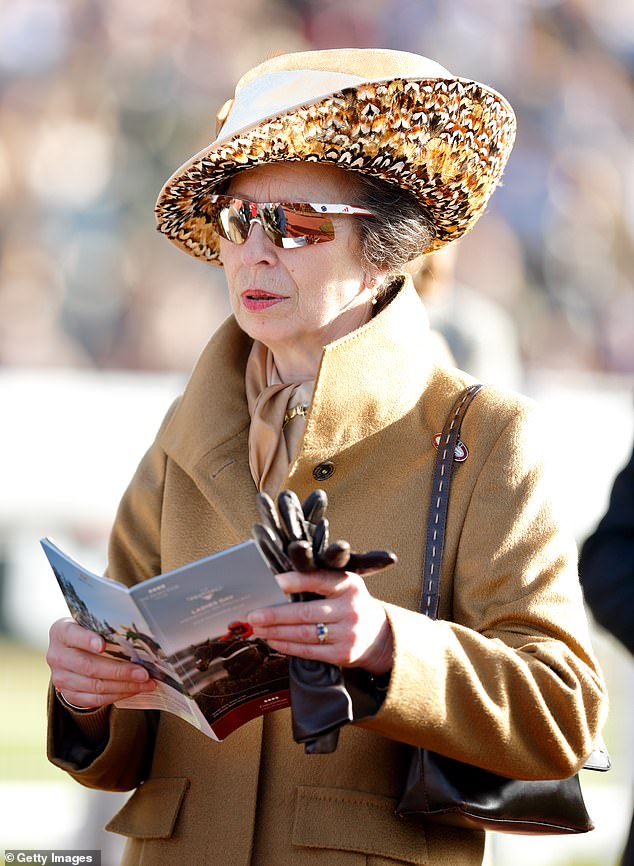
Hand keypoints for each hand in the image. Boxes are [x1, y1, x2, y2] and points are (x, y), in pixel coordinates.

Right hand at [47, 618, 156, 709]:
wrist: (70, 650)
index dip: (87, 640)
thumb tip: (139, 635)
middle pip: (89, 666)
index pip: (72, 635)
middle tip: (143, 672)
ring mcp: (60, 678)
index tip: (103, 645)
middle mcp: (57, 656)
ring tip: (146, 683)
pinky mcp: (68, 695)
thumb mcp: (90, 623)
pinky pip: (95, 700)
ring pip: (95, 686)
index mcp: (61, 632)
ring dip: (124, 686)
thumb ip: (105, 627)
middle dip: (120, 671)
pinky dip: (117, 695)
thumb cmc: (87, 632)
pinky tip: (134, 690)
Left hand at [248, 569, 392, 674]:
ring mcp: (348, 633)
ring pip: (303, 633)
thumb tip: (277, 585)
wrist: (379, 635)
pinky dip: (287, 647)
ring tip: (258, 629)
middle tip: (253, 615)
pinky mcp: (343, 654)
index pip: (317, 580)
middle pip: (305, 612)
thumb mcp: (344, 585)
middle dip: (274, 614)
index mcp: (349, 585)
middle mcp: (350, 608)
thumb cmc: (352, 604)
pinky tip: (274, 641)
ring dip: (276, 632)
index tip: (271, 583)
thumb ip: (318, 582)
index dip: (292, 582)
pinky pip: (309, 651)